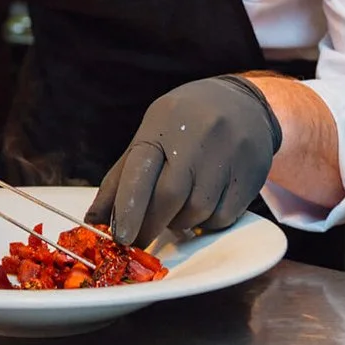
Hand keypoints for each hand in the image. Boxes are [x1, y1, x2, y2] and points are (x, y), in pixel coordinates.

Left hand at [86, 75, 281, 245]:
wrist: (245, 104)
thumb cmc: (186, 122)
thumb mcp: (152, 133)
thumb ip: (122, 176)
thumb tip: (94, 218)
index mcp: (163, 124)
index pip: (140, 171)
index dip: (128, 208)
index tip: (120, 237)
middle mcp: (197, 138)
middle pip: (170, 196)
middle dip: (150, 225)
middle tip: (140, 239)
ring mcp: (227, 156)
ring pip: (196, 212)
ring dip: (179, 223)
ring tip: (175, 213)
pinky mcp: (250, 176)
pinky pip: (222, 218)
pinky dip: (206, 223)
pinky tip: (201, 209)